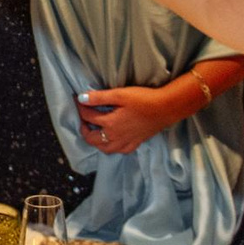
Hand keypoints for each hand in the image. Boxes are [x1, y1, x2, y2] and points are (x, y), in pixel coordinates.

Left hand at [77, 84, 196, 156]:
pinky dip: (111, 147)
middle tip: (83, 119)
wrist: (165, 108)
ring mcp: (126, 142)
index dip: (81, 107)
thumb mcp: (119, 94)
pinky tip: (112, 140)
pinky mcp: (136, 143)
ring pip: (104, 149)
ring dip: (95, 141)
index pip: (88, 117)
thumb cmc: (143, 99)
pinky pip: (119, 151)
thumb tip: (81, 98)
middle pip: (92, 139)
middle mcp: (115, 137)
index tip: (78, 100)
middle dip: (83, 129)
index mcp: (110, 124)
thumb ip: (99, 97)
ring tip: (94, 131)